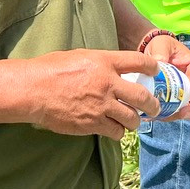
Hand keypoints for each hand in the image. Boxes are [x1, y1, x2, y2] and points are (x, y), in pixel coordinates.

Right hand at [23, 48, 160, 140]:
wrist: (34, 90)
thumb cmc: (51, 69)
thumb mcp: (80, 56)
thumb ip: (100, 63)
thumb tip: (112, 69)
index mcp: (104, 62)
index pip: (138, 62)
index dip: (151, 67)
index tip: (155, 71)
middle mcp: (107, 84)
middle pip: (142, 96)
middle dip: (152, 104)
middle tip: (154, 107)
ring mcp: (101, 106)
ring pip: (131, 118)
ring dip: (135, 121)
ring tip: (132, 121)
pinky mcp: (92, 124)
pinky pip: (115, 131)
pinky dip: (117, 131)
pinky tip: (114, 129)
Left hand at [143, 34, 189, 121]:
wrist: (151, 56)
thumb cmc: (161, 46)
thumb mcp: (161, 44)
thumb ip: (161, 50)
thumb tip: (159, 61)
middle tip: (183, 113)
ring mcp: (185, 94)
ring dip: (180, 116)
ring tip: (166, 116)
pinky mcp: (175, 101)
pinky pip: (176, 112)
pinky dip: (169, 116)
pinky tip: (157, 116)